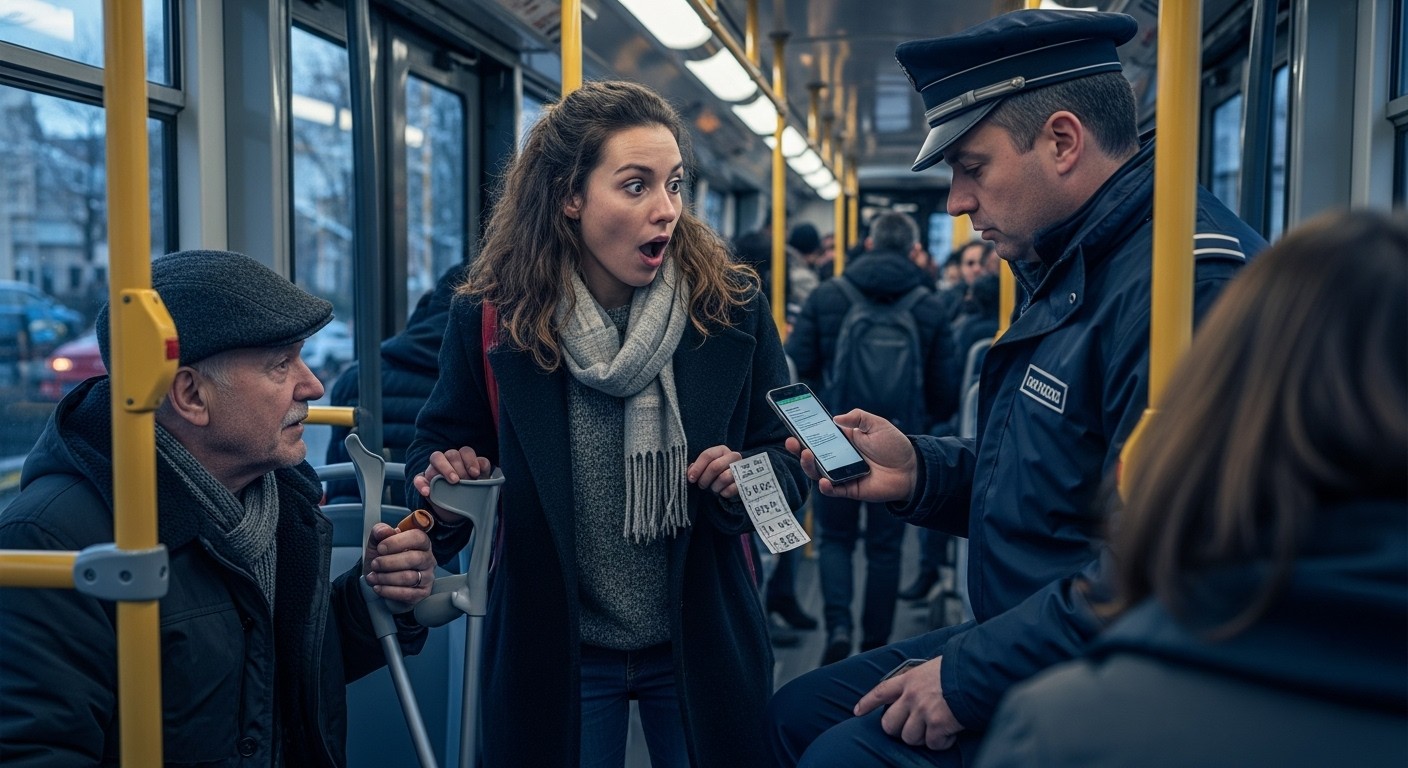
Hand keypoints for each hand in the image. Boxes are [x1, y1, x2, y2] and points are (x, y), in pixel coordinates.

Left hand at [362, 522, 435, 604]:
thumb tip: (385, 531)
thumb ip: (380, 532)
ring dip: (386, 578)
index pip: (418, 537)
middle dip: (389, 562)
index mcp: (421, 541)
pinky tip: (378, 587)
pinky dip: (388, 590)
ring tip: (373, 576)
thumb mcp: (377, 542)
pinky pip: (407, 593)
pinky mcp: (423, 593)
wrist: (378, 579)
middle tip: (375, 564)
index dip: (398, 542)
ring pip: (409, 577)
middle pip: (414, 559)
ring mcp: (427, 576)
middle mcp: (428, 558)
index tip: (380, 548)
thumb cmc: (382, 558)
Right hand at [413, 446, 491, 521]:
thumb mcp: (479, 483)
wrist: (457, 509)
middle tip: (462, 480)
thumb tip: (482, 466)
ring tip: (453, 482)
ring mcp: (435, 469)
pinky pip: (418, 478)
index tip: (475, 473)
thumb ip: (482, 473)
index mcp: (463, 459)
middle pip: (451, 453)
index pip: (465, 451)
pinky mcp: (424, 481)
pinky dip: (421, 484)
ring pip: (436, 458)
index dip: (471, 460)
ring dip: (445, 468)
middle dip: (458, 466)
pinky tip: (427, 492)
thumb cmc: (469, 491)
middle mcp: (448, 460)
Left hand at [687, 445, 743, 498]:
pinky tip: (722, 492)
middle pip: (715, 467)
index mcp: (722, 450)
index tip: (691, 478)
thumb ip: (696, 467)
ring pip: (724, 478)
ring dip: (714, 486)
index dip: (697, 468)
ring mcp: (740, 469)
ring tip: (713, 488)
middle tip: (701, 485)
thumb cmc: (715, 472)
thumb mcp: (705, 466)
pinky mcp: (744, 482)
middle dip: (705, 479)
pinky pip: (732, 489)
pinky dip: (724, 492)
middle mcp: (733, 457)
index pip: (707, 455)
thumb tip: (690, 473)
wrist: (734, 480)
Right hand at [785, 409, 917, 502]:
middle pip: (812, 455)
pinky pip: (833, 490)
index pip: (818, 437)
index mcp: (842, 441)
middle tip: (791, 442)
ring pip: (818, 472)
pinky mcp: (850, 489)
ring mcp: (842, 474)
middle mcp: (838, 458)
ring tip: (806, 455)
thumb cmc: (894, 446)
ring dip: (808, 465)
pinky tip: (824, 480)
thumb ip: (858, 417)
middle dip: (798, 449)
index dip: (804, 433)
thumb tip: (835, 418)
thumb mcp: (877, 424)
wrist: (912, 469)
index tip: (793, 426)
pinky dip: (826, 487)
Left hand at [854, 656, 963, 750]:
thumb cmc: (958, 670)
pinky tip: (951, 732)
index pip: (880, 692)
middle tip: (913, 729)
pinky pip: (933, 744)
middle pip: (889, 724)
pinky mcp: (937, 725)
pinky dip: (943, 742)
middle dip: (898, 730)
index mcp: (909, 679)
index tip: (857, 711)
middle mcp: (911, 696)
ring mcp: (922, 711)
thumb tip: (918, 693)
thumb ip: (920, 682)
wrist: (975, 675)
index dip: (867, 702)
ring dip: (924, 737)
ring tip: (938, 727)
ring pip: (910, 738)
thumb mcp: (931, 668)